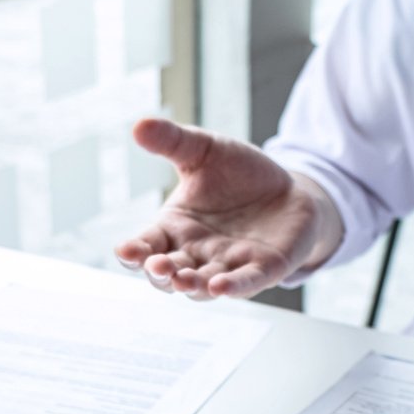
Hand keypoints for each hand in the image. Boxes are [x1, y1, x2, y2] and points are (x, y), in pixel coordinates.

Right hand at [114, 118, 342, 298]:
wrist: (289, 187)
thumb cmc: (239, 173)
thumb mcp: (204, 150)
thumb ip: (173, 142)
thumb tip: (139, 125)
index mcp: (175, 228)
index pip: (147, 245)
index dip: (134, 252)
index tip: (125, 250)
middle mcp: (197, 253)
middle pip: (170, 274)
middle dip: (161, 274)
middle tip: (156, 267)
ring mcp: (229, 264)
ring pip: (203, 284)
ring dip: (192, 285)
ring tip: (183, 281)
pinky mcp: (264, 269)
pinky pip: (246, 282)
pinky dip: (234, 286)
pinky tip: (221, 287)